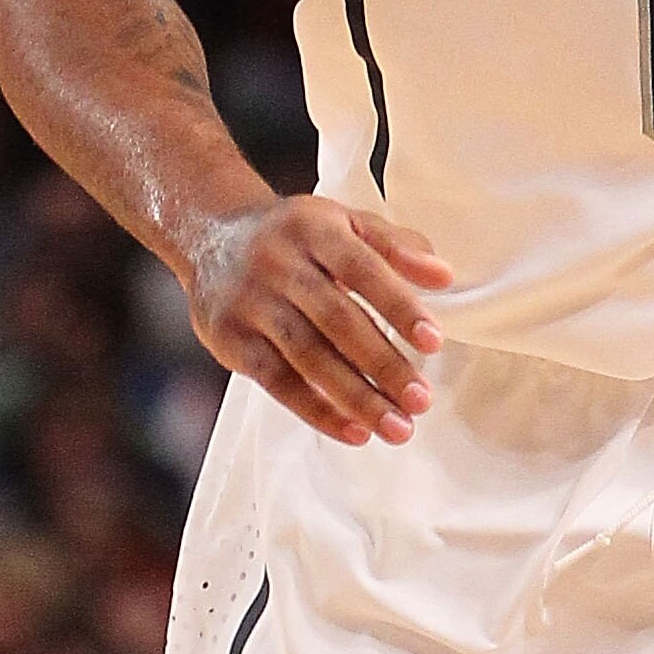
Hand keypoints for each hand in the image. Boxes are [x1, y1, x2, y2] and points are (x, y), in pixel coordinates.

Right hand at [182, 198, 453, 447]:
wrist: (209, 235)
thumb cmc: (297, 236)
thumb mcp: (345, 222)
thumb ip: (396, 246)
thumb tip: (443, 276)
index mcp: (314, 229)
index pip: (361, 268)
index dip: (398, 305)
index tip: (433, 341)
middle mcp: (278, 263)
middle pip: (336, 319)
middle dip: (382, 364)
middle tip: (420, 401)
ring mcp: (250, 302)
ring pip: (307, 356)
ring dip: (356, 398)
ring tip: (397, 428)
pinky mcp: (230, 338)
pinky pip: (276, 381)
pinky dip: (316, 410)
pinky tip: (354, 432)